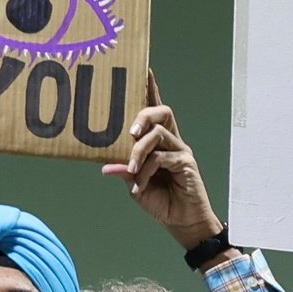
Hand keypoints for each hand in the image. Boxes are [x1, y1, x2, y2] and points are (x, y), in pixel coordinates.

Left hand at [104, 71, 224, 247]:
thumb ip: (124, 171)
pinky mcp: (186, 163)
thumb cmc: (160, 202)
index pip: (155, 109)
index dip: (150, 89)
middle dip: (143, 114)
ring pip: (158, 134)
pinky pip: (160, 159)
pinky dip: (145, 172)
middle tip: (130, 131)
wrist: (182, 223)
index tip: (144, 69)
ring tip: (130, 168)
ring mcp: (180, 150)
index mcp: (159, 141)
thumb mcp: (135, 185)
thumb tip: (106, 165)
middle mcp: (171, 140)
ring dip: (139, 151)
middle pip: (161, 111)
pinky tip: (139, 186)